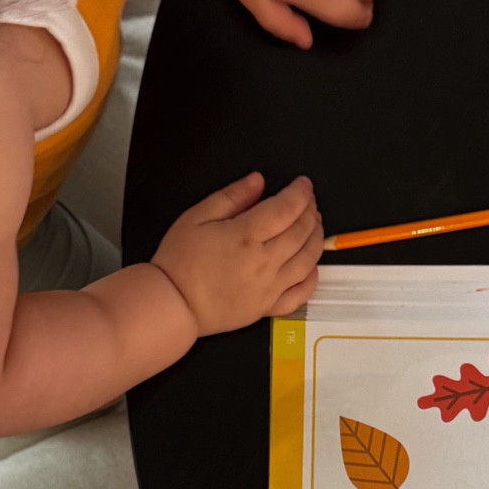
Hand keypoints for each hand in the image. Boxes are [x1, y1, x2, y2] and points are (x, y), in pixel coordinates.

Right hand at [152, 172, 321, 333]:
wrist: (173, 304)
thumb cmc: (179, 262)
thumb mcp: (196, 216)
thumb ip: (231, 196)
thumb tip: (257, 182)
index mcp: (246, 236)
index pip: (286, 208)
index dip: (300, 192)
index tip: (302, 184)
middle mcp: (263, 261)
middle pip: (301, 231)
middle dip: (310, 211)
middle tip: (308, 201)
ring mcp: (269, 287)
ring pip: (308, 259)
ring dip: (316, 238)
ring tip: (313, 225)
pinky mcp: (268, 307)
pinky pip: (301, 293)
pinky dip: (312, 277)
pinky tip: (311, 264)